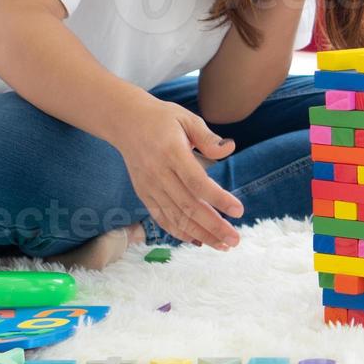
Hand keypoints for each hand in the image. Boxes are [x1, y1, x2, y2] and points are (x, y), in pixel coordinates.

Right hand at [112, 97, 243, 248]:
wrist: (124, 122)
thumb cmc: (161, 119)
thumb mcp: (186, 119)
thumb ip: (207, 137)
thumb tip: (229, 149)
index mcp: (171, 153)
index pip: (197, 183)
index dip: (218, 199)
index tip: (238, 211)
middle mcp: (159, 174)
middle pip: (188, 206)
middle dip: (214, 226)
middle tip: (235, 239)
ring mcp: (149, 186)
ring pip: (176, 217)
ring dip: (200, 234)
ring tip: (222, 245)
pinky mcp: (144, 194)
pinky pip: (161, 218)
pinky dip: (178, 232)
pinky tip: (197, 240)